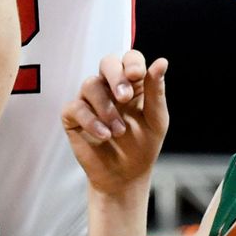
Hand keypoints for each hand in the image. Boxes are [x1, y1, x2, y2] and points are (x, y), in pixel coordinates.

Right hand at [62, 51, 169, 195]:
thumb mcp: (156, 120)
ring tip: (118, 130)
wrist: (125, 177)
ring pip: (90, 84)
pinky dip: (91, 121)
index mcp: (132, 83)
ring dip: (106, 107)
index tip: (136, 75)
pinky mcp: (73, 116)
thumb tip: (161, 61)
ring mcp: (90, 100)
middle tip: (124, 97)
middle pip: (107, 62)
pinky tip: (105, 136)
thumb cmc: (143, 145)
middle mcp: (109, 86)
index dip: (132, 62)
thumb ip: (156, 91)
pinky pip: (76, 107)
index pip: (129, 58)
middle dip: (115, 76)